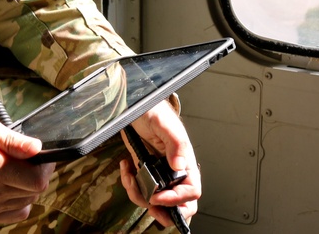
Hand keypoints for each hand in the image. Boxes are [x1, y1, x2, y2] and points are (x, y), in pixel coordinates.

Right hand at [0, 113, 54, 222]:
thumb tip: (36, 148)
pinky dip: (19, 201)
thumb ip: (12, 140)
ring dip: (27, 187)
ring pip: (26, 202)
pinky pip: (15, 214)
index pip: (37, 181)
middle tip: (27, 159)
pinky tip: (10, 185)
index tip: (40, 156)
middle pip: (34, 191)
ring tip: (15, 169)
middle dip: (37, 174)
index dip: (45, 167)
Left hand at [119, 100, 200, 228]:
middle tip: (152, 206)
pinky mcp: (144, 173)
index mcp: (185, 161)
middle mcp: (174, 171)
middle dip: (167, 212)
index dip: (178, 199)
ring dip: (140, 196)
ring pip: (157, 202)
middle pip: (182, 204)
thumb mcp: (163, 123)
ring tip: (130, 177)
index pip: (192, 190)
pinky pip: (141, 191)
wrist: (133, 106)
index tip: (158, 196)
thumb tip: (179, 165)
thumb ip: (174, 142)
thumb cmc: (153, 110)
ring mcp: (159, 174)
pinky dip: (130, 185)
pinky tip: (126, 167)